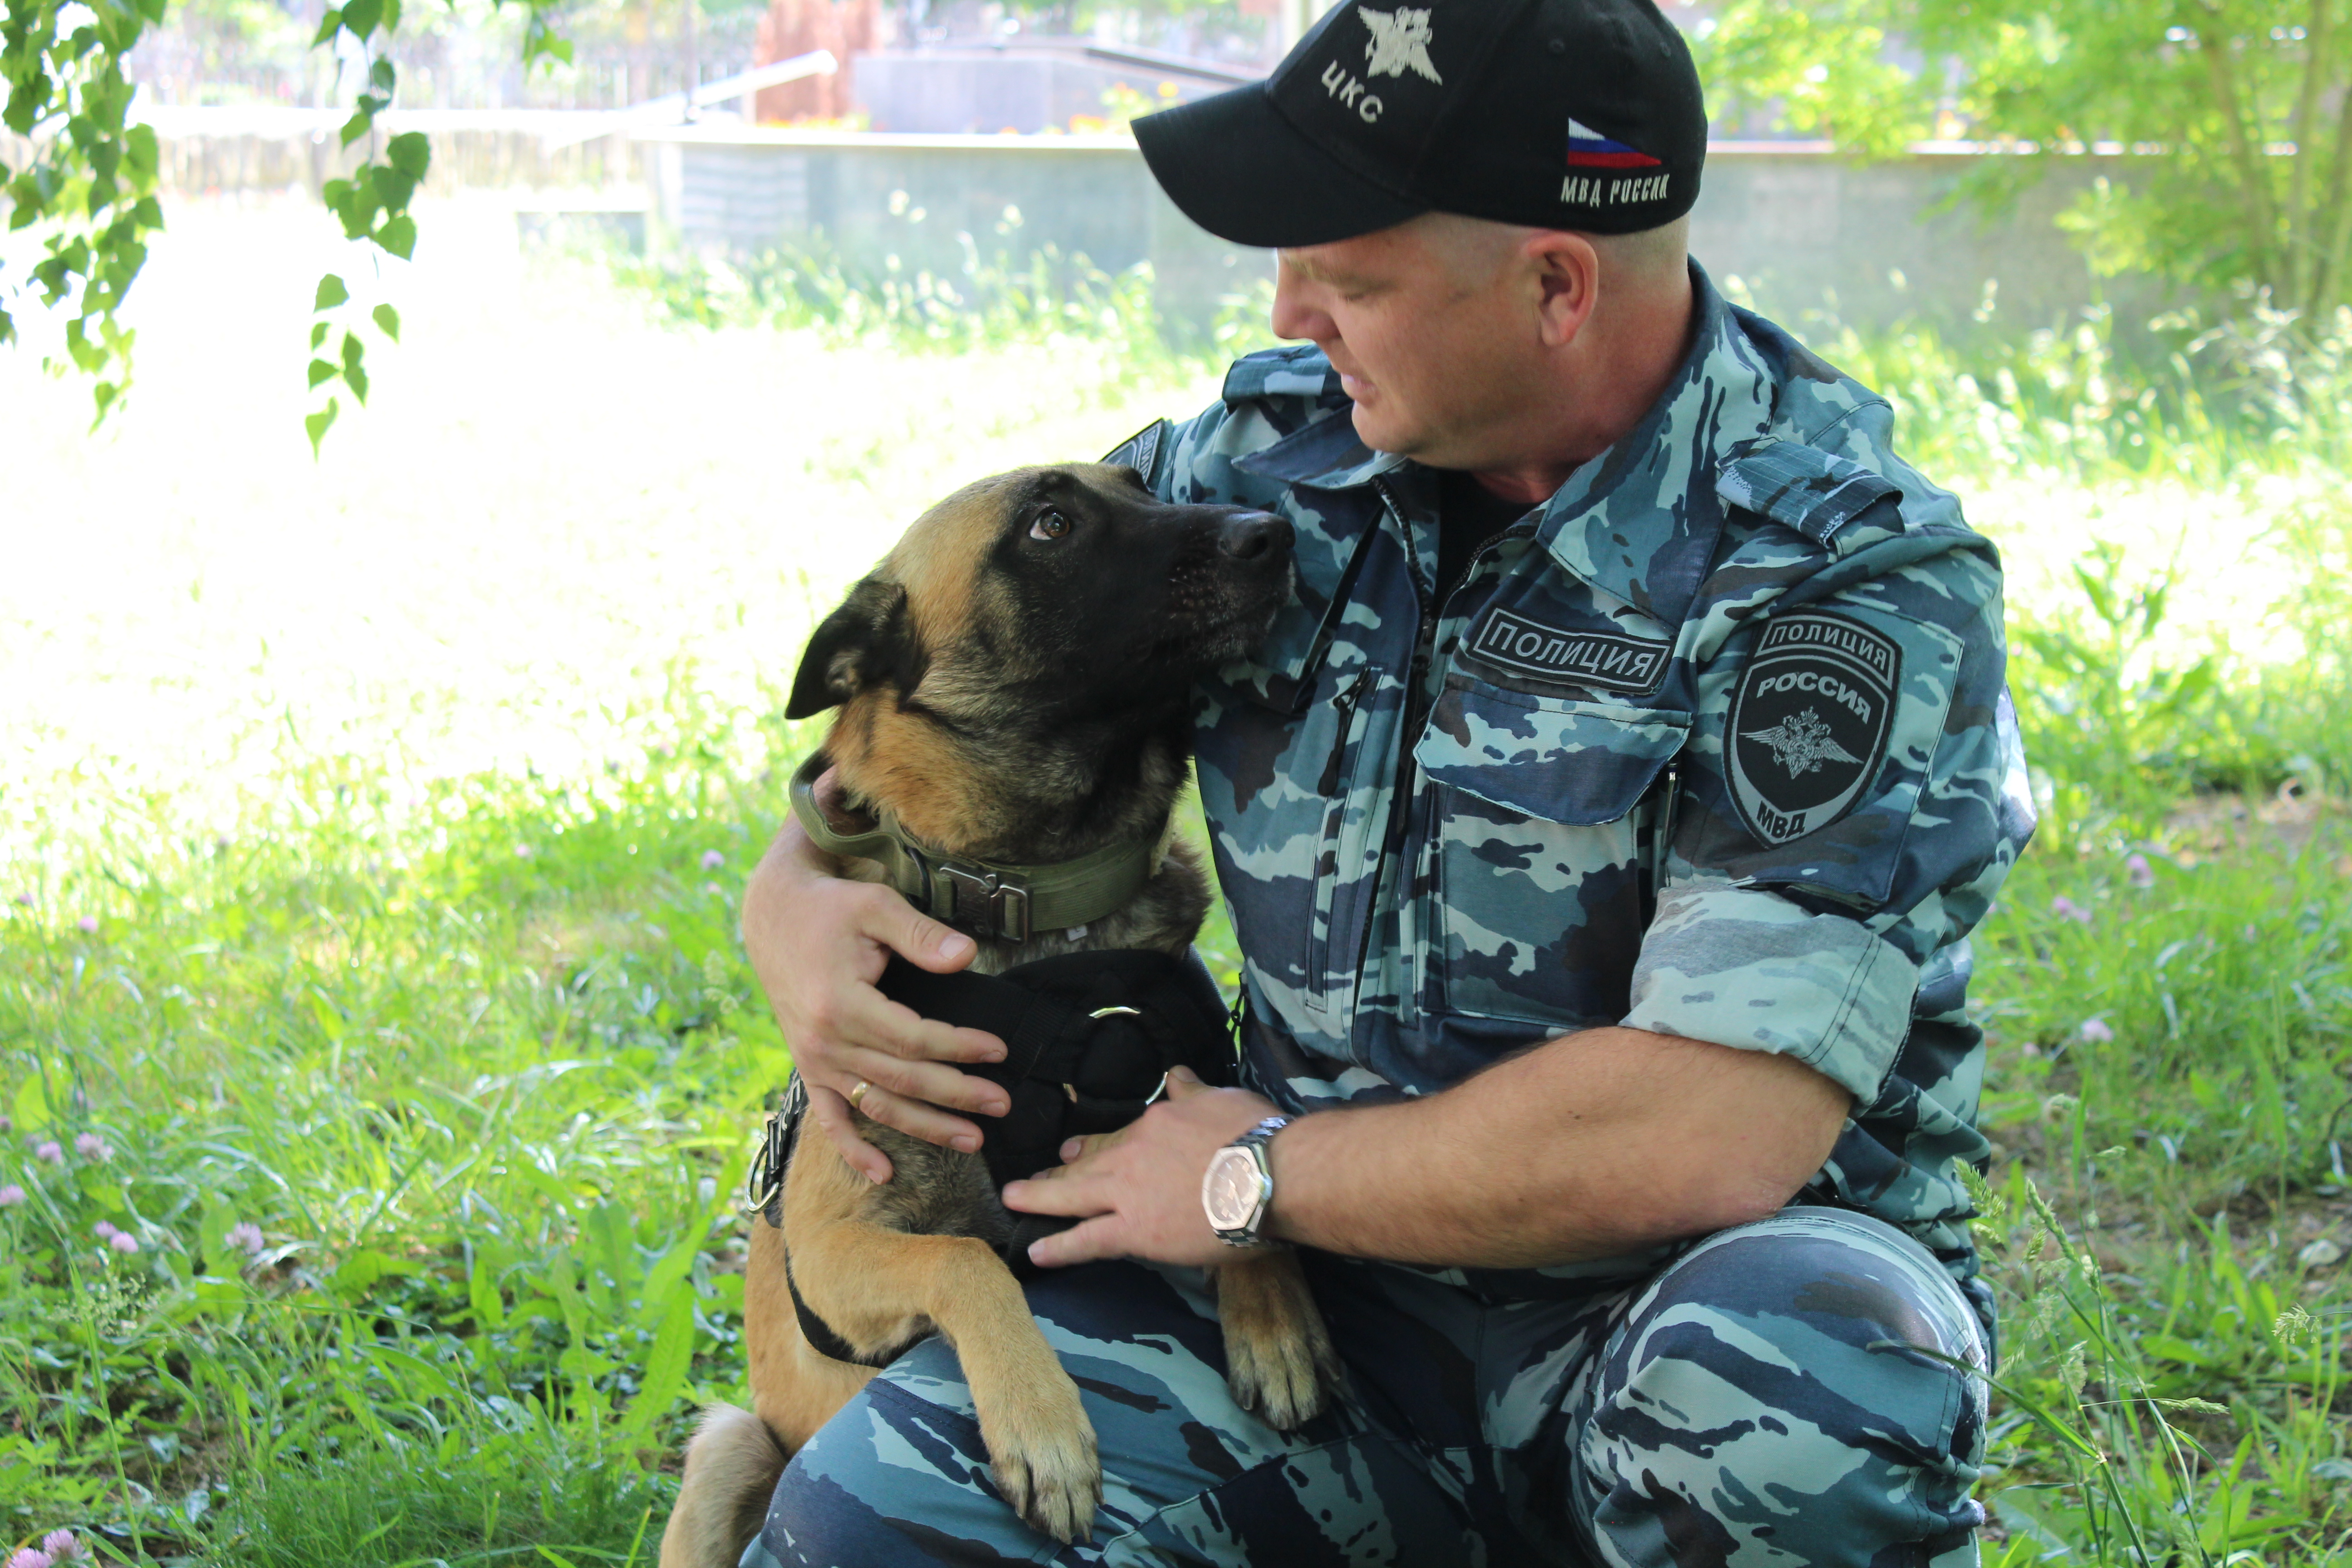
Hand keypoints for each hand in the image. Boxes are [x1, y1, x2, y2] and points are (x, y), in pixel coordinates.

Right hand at [741, 784, 1009, 1183]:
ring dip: (923, 1127)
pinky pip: (829, 1118)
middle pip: (901, 1079)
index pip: (913, 1039)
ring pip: (875, 1105)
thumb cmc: (829, 909)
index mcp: (840, 1004)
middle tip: (1001, 1104)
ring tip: (970, 1140)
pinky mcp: (809, 1067)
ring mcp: (814, 1060)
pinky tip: (883, 1173)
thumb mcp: (875, 906)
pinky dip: (853, 1149)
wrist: (773, 915)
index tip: (998, 1050)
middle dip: (956, 1095)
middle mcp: (825, 1042)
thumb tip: (967, 956)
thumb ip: (920, 934)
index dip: (959, 1048)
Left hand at [1000, 1069, 1279, 1268]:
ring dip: (1039, 1198)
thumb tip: (1178, 1074)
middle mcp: (1132, 1153)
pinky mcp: (1135, 1231)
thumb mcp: (1223, 1099)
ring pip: (1072, 1196)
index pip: (1118, 1137)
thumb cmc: (1256, 1135)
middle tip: (1029, 1179)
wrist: (1271, 1174)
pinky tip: (1036, 1252)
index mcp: (1156, 1122)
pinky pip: (1087, 1240)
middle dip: (1055, 1172)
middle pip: (1085, 1163)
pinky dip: (1059, 1246)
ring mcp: (1128, 1194)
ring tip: (1014, 1201)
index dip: (1092, 1146)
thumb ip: (1194, 1091)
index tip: (1074, 1151)